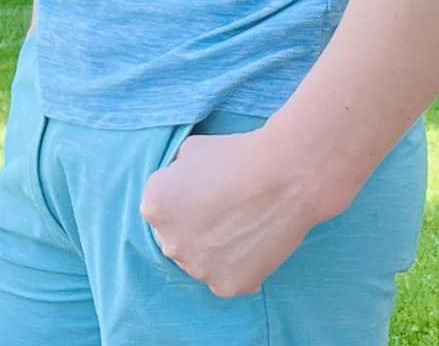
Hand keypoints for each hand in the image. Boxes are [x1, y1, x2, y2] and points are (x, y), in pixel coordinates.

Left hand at [138, 125, 348, 297]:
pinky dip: (239, 267)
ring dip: (215, 250)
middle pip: (178, 239)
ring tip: (243, 225)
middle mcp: (169, 242)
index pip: (161, 210)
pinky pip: (226, 278)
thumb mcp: (190, 150)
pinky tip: (253, 242)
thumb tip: (179, 188)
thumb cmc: (236, 155)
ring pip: (201, 263)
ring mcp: (197, 268)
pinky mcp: (226, 287)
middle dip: (195, 228)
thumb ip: (176, 175)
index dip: (184, 200)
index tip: (206, 193)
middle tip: (225, 212)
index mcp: (155, 206)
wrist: (283, 176)